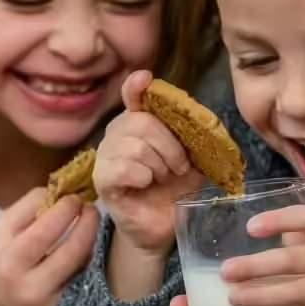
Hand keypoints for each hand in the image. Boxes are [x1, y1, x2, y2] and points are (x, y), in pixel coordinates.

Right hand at [0, 187, 100, 305]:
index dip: (64, 209)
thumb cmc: (4, 258)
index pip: (42, 229)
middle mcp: (28, 284)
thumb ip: (30, 206)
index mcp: (8, 258)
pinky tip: (88, 247)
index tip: (72, 197)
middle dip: (86, 222)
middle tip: (90, 207)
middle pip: (69, 250)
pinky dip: (91, 259)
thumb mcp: (4, 229)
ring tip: (92, 221)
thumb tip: (62, 190)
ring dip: (92, 238)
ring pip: (82, 266)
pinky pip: (86, 280)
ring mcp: (49, 302)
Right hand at [95, 70, 205, 254]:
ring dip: (159, 167)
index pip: (133, 95)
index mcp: (139, 121)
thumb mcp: (192, 158)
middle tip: (179, 168)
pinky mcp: (102, 178)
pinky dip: (143, 177)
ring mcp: (106, 155)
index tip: (145, 79)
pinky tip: (145, 186)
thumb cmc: (174, 189)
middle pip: (142, 122)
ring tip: (161, 180)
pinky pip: (124, 168)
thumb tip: (202, 119)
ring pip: (136, 147)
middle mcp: (117, 132)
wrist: (162, 226)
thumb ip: (192, 136)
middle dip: (170, 147)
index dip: (137, 86)